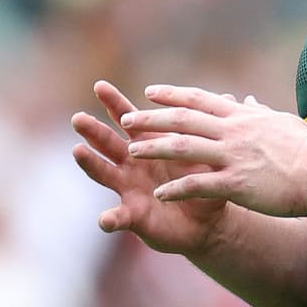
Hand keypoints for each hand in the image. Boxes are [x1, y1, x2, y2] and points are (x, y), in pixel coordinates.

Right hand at [72, 80, 228, 254]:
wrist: (208, 221)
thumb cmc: (204, 181)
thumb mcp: (208, 153)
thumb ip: (210, 129)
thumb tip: (229, 98)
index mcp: (148, 144)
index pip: (129, 119)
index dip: (114, 103)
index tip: (99, 85)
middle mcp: (132, 164)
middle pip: (108, 142)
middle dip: (93, 130)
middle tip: (78, 118)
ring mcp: (128, 189)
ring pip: (104, 174)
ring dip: (90, 164)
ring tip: (77, 152)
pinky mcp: (133, 216)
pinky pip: (118, 218)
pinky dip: (110, 219)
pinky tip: (103, 219)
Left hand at [120, 85, 306, 217]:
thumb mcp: (282, 122)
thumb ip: (259, 112)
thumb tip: (248, 100)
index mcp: (241, 116)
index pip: (199, 99)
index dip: (172, 95)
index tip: (150, 92)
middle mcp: (232, 131)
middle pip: (183, 119)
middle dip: (152, 119)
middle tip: (127, 119)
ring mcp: (232, 156)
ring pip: (183, 148)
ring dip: (155, 148)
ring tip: (132, 151)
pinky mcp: (236, 183)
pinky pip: (198, 185)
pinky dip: (176, 188)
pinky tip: (159, 195)